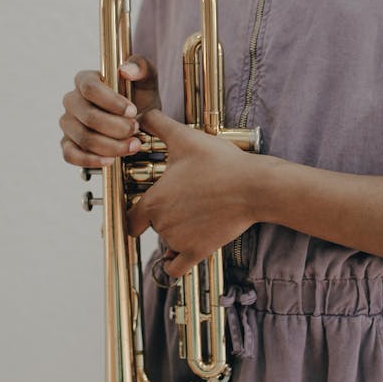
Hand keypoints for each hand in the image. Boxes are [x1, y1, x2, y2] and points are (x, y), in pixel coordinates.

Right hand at [60, 55, 159, 167]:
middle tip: (136, 130)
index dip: (111, 102)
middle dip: (116, 127)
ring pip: (83, 138)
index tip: (133, 110)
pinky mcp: (68, 145)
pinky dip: (91, 160)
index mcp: (85, 80)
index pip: (89, 88)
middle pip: (88, 116)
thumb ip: (141, 67)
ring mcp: (68, 124)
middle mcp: (72, 101)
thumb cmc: (139, 99)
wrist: (140, 125)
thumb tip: (126, 70)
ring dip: (111, 146)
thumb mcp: (146, 81)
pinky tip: (111, 160)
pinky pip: (71, 155)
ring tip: (133, 146)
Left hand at [127, 108, 258, 277]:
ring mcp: (179, 241)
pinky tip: (181, 251)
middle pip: (152, 228)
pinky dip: (175, 262)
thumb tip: (142, 113)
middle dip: (162, 218)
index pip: (129, 218)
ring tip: (195, 214)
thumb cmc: (219, 162)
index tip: (139, 210)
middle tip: (183, 202)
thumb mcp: (185, 138)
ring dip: (174, 236)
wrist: (253, 187)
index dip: (133, 214)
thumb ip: (158, 125)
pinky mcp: (198, 251)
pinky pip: (175, 268)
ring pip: (166, 244)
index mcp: (153, 201)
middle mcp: (162, 225)